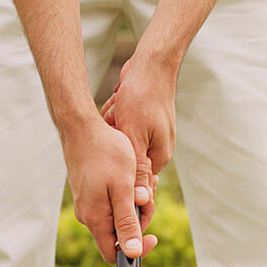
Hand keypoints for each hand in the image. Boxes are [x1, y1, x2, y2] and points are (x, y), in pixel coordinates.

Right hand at [60, 114, 157, 263]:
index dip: (135, 251)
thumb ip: (127, 223)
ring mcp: (87, 204)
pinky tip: (131, 176)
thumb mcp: (123, 188)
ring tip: (143, 180)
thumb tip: (132, 254)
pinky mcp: (89, 193)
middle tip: (150, 195)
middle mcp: (87, 215)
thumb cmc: (105, 153)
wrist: (82, 126)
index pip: (114, 254)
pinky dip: (125, 194)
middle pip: (118, 234)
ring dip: (134, 203)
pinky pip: (111, 203)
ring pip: (117, 216)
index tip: (153, 237)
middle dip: (139, 219)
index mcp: (95, 218)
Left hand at [101, 49, 177, 204]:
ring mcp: (150, 136)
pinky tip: (118, 104)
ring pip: (121, 144)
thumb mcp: (135, 137)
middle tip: (116, 122)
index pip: (137, 183)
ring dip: (114, 126)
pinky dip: (116, 117)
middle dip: (115, 145)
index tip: (107, 161)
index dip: (120, 177)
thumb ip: (138, 171)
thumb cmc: (143, 98)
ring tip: (118, 109)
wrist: (152, 64)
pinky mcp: (142, 123)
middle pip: (125, 162)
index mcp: (158, 158)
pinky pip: (122, 129)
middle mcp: (156, 150)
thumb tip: (141, 201)